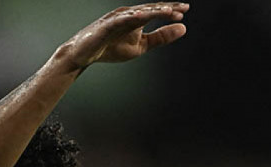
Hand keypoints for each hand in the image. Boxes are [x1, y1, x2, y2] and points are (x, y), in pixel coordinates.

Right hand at [57, 3, 188, 70]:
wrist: (85, 55)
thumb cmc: (112, 48)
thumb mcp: (141, 46)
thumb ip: (161, 38)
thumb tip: (183, 27)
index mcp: (136, 18)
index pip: (156, 12)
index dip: (170, 10)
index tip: (186, 9)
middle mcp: (128, 14)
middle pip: (149, 9)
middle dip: (166, 8)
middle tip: (183, 8)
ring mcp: (116, 18)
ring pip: (137, 13)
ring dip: (152, 11)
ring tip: (167, 12)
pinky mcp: (106, 25)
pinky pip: (120, 20)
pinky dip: (131, 17)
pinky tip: (142, 16)